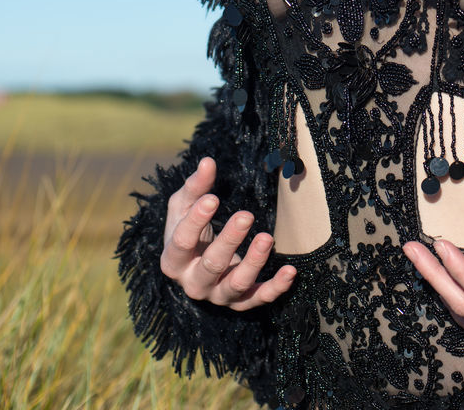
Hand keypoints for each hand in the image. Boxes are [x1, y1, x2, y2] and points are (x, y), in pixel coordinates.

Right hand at [160, 155, 295, 309]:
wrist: (195, 263)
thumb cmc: (187, 228)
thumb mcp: (183, 206)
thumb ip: (195, 186)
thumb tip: (207, 162)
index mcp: (173, 260)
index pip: (182, 241)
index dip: (196, 220)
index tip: (212, 198)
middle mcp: (193, 283)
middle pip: (211, 266)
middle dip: (229, 241)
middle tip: (246, 215)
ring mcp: (217, 295)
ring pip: (236, 285)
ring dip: (254, 263)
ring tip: (267, 237)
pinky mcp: (240, 302)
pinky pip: (258, 299)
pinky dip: (275, 288)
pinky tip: (290, 272)